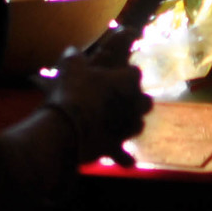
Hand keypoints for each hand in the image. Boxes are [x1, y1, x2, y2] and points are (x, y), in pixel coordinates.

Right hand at [42, 49, 149, 165]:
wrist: (65, 128)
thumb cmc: (71, 92)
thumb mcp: (71, 67)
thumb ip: (75, 57)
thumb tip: (73, 51)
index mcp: (128, 80)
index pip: (134, 73)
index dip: (124, 73)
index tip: (113, 74)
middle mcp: (134, 104)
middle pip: (146, 101)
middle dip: (136, 100)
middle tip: (120, 99)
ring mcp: (128, 127)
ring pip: (139, 125)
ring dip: (131, 123)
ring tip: (120, 123)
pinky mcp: (117, 147)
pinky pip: (125, 156)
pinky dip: (124, 157)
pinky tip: (125, 159)